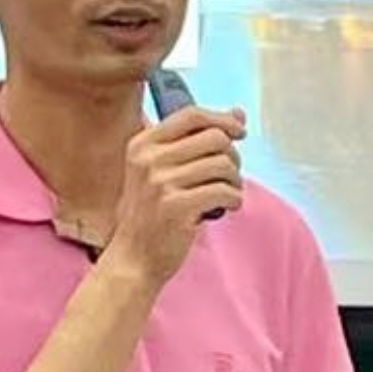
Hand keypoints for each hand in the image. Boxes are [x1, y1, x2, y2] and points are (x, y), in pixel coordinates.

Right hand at [102, 106, 245, 286]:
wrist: (133, 257)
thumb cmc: (151, 213)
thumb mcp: (160, 171)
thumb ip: (194, 141)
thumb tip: (238, 113)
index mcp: (142, 144)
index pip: (191, 115)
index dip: (222, 119)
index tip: (239, 131)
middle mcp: (148, 159)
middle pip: (214, 138)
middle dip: (233, 155)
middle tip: (230, 174)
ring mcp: (160, 183)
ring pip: (223, 164)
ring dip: (235, 180)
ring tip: (228, 193)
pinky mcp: (176, 207)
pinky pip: (224, 191)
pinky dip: (235, 199)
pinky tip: (227, 207)